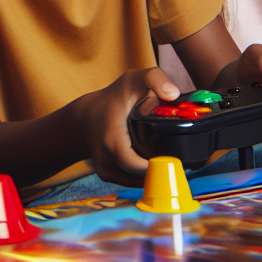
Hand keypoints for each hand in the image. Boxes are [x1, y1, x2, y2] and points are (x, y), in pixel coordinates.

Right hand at [75, 67, 180, 185]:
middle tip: (175, 161)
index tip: (172, 158)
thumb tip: (173, 94)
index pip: (136, 166)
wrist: (86, 116)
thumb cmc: (113, 98)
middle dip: (160, 171)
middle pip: (140, 178)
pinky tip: (152, 167)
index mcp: (112, 139)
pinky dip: (142, 177)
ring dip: (152, 176)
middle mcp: (105, 158)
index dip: (156, 166)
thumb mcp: (132, 80)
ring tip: (166, 162)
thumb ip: (154, 78)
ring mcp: (104, 169)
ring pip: (136, 183)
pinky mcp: (106, 175)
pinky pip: (130, 182)